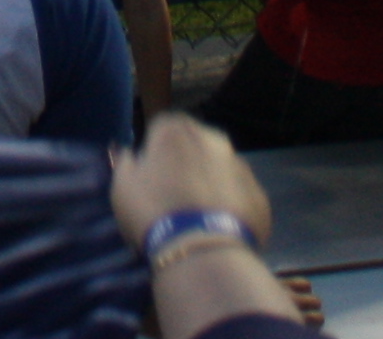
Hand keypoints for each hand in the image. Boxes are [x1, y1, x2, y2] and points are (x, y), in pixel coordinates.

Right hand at [108, 114, 272, 248]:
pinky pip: (240, 196)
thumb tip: (132, 154)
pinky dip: (230, 207)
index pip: (161, 128)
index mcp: (177, 129)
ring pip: (221, 169)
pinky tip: (218, 231)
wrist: (204, 253)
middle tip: (174, 197)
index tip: (150, 179)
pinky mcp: (260, 196)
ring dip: (210, 183)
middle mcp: (214, 138)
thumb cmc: (154, 212)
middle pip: (195, 145)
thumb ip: (126, 162)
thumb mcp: (122, 186)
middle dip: (186, 163)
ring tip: (197, 218)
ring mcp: (242, 167)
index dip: (154, 152)